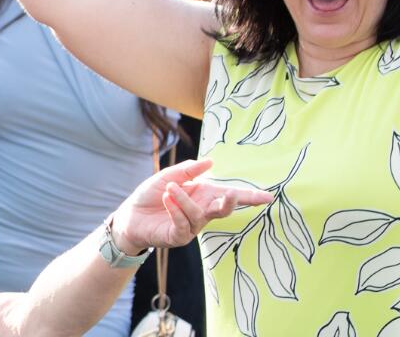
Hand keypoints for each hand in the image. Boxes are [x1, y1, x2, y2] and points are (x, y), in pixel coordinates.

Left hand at [111, 159, 273, 252]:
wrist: (130, 215)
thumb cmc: (150, 195)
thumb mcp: (168, 176)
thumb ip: (187, 170)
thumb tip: (210, 162)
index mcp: (204, 195)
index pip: (230, 195)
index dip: (250, 196)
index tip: (269, 196)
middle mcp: (202, 211)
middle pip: (224, 209)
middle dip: (231, 203)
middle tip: (231, 195)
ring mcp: (192, 226)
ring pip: (199, 214)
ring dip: (185, 199)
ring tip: (170, 188)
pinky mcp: (179, 237)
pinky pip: (183, 223)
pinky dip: (176, 209)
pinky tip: (166, 199)